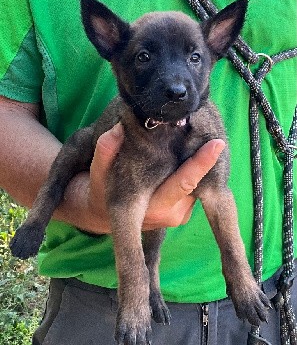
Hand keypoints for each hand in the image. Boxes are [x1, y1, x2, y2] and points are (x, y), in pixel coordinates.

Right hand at [86, 123, 224, 232]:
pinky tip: (183, 155)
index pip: (183, 183)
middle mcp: (172, 214)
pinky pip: (195, 187)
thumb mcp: (98, 174)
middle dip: (202, 155)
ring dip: (196, 162)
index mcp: (153, 207)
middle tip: (203, 128)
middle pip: (196, 181)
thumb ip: (106, 151)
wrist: (108, 217)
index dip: (201, 163)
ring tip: (188, 140)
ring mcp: (182, 214)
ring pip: (198, 184)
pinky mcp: (187, 211)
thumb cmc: (103, 192)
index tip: (217, 144)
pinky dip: (192, 170)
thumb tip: (119, 127)